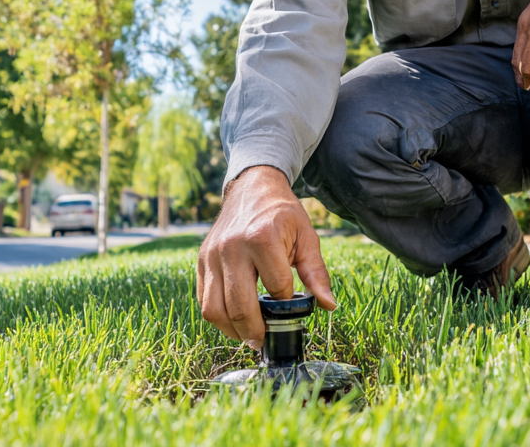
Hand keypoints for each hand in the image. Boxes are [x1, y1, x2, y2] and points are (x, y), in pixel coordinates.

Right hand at [197, 165, 335, 349]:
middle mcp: (232, 247)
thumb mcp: (306, 236)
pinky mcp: (201, 260)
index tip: (293, 307)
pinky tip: (234, 319)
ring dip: (232, 330)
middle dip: (255, 332)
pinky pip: (203, 300)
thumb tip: (327, 305)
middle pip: (240, 306)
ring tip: (248, 335)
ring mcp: (212, 255)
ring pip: (214, 309)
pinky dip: (217, 316)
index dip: (287, 303)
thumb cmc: (282, 214)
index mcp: (262, 238)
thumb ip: (317, 273)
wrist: (252, 188)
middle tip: (264, 341)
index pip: (276, 288)